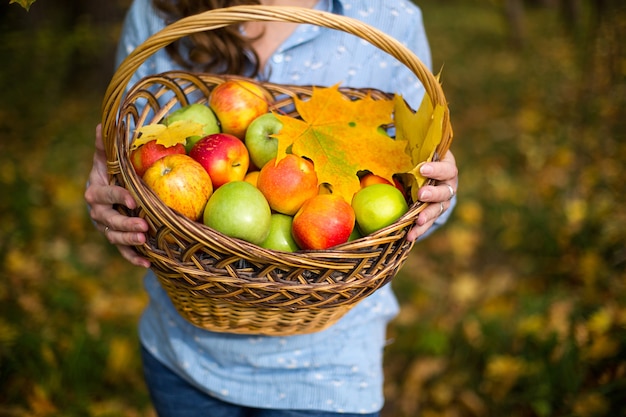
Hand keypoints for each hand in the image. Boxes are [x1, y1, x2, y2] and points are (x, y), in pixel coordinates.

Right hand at [84, 124, 150, 267]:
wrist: (114, 190)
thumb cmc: (114, 171)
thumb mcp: (110, 158)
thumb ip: (106, 145)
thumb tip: (102, 123)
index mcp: (95, 190)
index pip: (103, 194)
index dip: (116, 197)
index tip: (132, 199)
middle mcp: (98, 212)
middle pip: (107, 220)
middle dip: (124, 224)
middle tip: (143, 227)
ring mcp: (106, 227)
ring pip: (114, 237)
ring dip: (129, 242)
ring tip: (145, 242)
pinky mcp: (117, 240)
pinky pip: (123, 252)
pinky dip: (134, 258)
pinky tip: (148, 264)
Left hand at [407, 150, 457, 241]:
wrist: (426, 173)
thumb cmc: (420, 160)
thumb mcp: (417, 154)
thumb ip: (407, 152)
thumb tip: (383, 150)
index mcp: (447, 167)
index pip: (446, 168)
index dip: (437, 169)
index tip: (422, 169)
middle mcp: (448, 185)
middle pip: (445, 191)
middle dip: (433, 194)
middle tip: (421, 195)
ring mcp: (443, 201)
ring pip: (438, 210)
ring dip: (427, 216)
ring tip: (418, 221)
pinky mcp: (434, 213)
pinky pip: (428, 223)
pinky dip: (419, 230)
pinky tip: (410, 236)